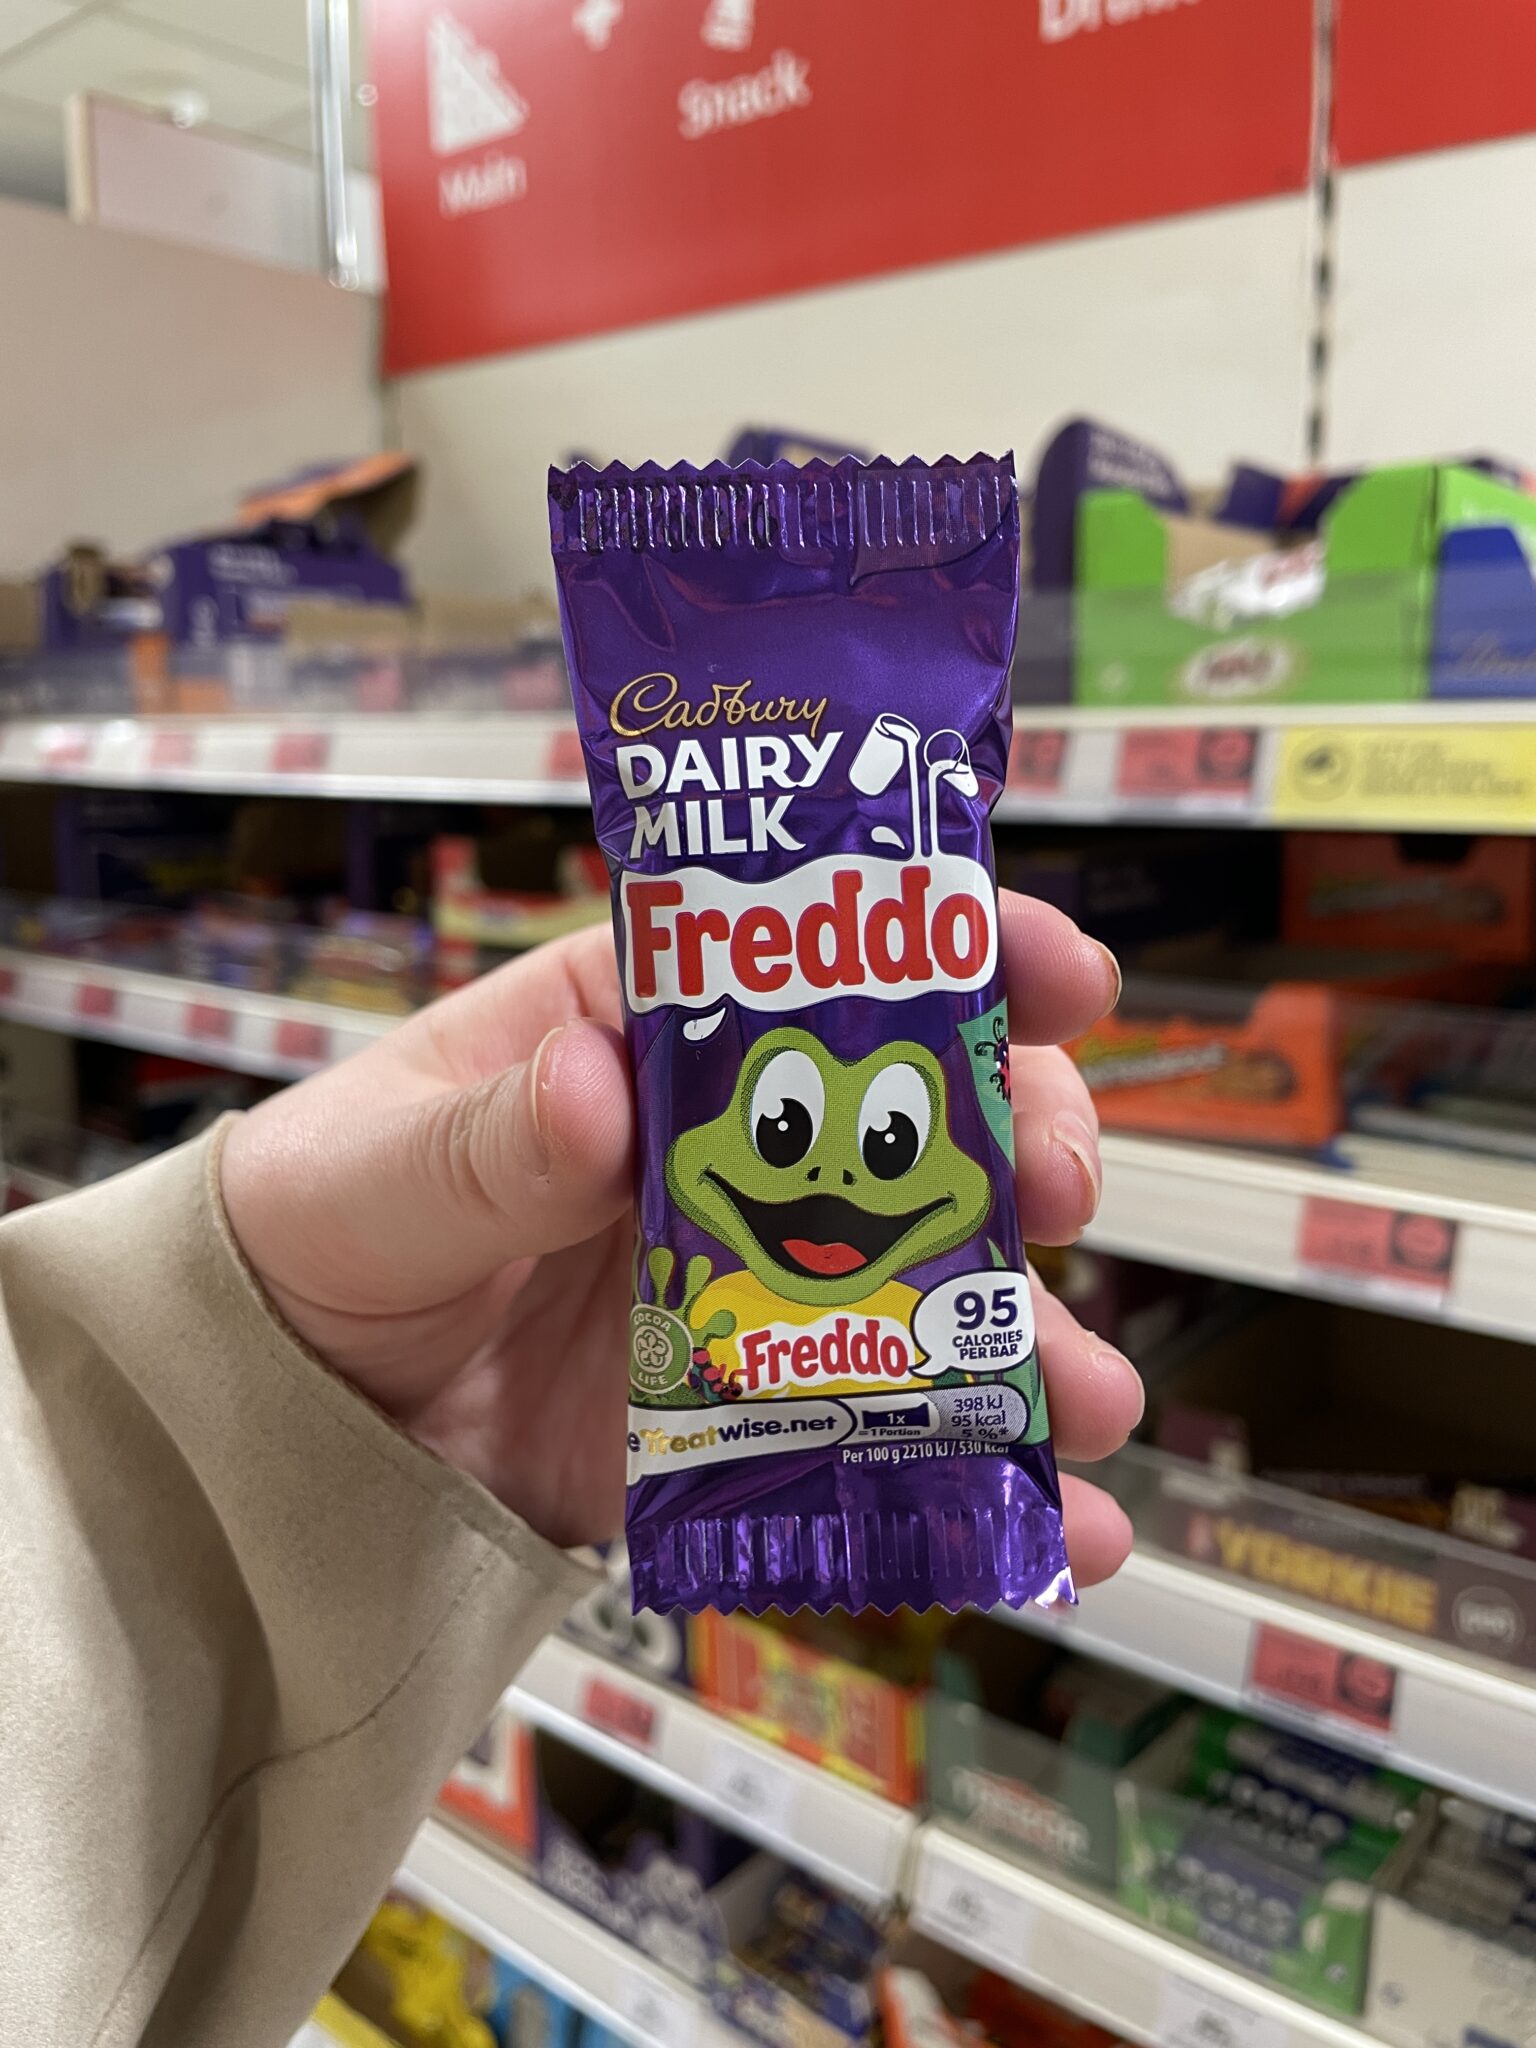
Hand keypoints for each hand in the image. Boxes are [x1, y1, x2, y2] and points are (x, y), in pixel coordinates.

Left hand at [220, 895, 1140, 1569]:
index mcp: (644, 1032)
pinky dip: (971, 1482)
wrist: (282, 1428)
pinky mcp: (746, 1416)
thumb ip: (484, 1142)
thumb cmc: (314, 1234)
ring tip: (1086, 1397)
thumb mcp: (376, 1173)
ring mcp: (749, 1285)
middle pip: (913, 1116)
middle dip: (1017, 1142)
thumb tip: (597, 1088)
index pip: (815, 959)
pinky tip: (1059, 1528)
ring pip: (925, 1284)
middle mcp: (725, 1148)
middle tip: (1054, 1190)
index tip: (1054, 970)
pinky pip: (877, 1439)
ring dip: (1029, 1332)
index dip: (950, 949)